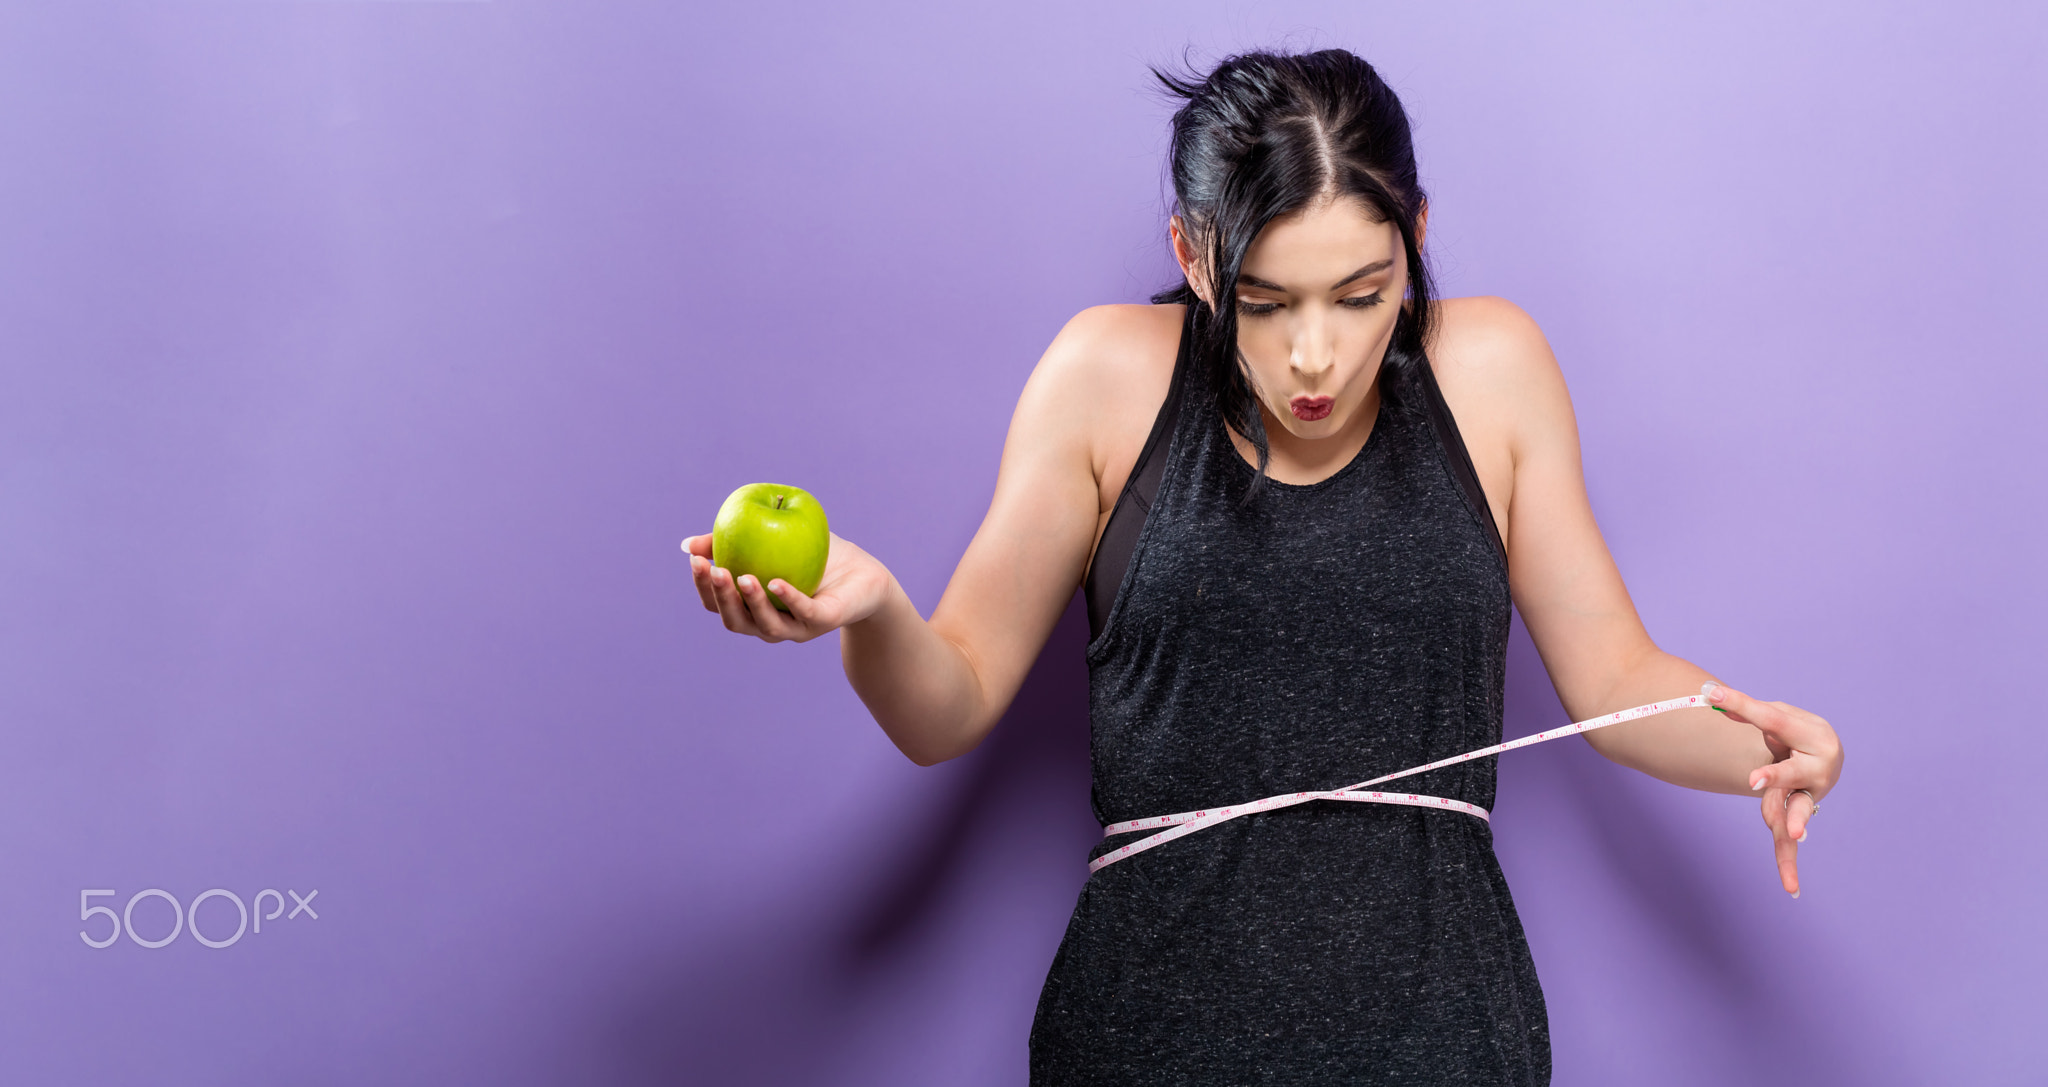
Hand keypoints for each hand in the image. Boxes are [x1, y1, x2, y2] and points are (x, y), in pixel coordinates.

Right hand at [682, 531, 894, 642]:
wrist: (863, 575)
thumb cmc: (813, 556)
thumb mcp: (770, 540)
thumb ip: (731, 542)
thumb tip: (687, 545)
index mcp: (752, 607)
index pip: (717, 604)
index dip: (703, 587)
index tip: (696, 561)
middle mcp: (769, 623)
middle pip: (735, 620)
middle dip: (721, 597)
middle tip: (715, 570)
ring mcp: (796, 627)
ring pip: (766, 624)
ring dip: (751, 603)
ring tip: (742, 577)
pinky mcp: (823, 621)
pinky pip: (803, 612)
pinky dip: (788, 599)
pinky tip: (776, 582)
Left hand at [1706, 682, 1843, 897]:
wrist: (1821, 751)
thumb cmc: (1792, 731)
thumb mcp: (1774, 717)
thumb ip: (1745, 711)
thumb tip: (1710, 697)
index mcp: (1812, 734)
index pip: (1771, 720)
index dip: (1740, 706)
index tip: (1713, 697)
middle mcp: (1818, 767)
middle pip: (1791, 772)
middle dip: (1775, 777)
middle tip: (1753, 781)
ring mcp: (1812, 794)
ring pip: (1797, 809)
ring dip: (1793, 821)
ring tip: (1792, 835)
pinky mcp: (1799, 814)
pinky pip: (1790, 841)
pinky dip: (1788, 863)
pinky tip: (1790, 887)